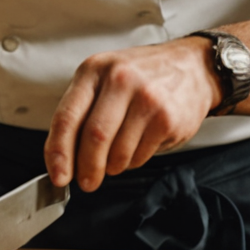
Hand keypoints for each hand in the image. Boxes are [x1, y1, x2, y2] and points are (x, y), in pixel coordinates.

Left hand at [44, 38, 221, 193]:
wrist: (191, 67)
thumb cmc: (141, 75)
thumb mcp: (104, 78)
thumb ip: (81, 111)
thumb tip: (62, 158)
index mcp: (94, 70)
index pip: (67, 117)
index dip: (59, 152)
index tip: (57, 176)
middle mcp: (119, 80)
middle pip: (94, 138)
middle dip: (87, 168)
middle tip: (87, 182)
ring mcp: (146, 98)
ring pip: (118, 153)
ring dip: (113, 166)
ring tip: (119, 153)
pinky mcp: (167, 118)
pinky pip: (140, 156)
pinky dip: (134, 160)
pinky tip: (140, 143)